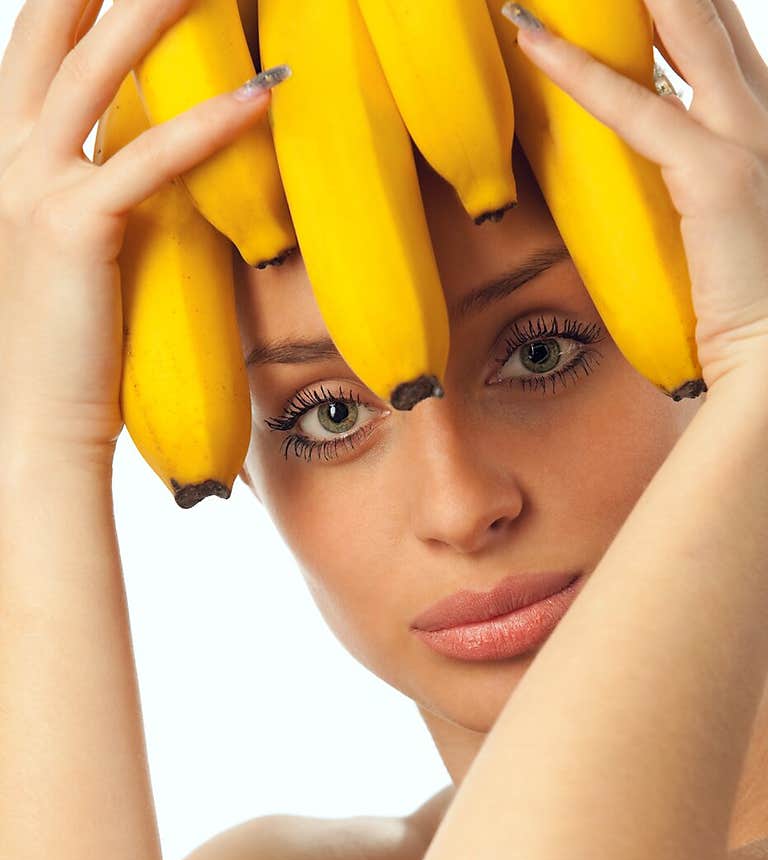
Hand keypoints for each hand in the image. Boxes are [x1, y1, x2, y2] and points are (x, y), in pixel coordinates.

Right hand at [0, 0, 277, 458]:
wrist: (36, 428)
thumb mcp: (74, 253)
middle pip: (49, 34)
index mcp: (6, 163)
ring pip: (92, 72)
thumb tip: (150, 157)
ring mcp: (30, 190)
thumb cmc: (67, 353)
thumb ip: (100, 193)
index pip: (36, 52)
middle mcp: (7, 162)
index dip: (70, 1)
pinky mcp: (74, 231)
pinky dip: (209, 122)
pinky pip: (150, 160)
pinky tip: (261, 90)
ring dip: (150, 11)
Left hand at [507, 0, 767, 396]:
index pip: (721, 34)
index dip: (675, 2)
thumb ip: (708, 189)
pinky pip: (634, 105)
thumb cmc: (759, 312)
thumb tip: (658, 187)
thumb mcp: (736, 231)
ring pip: (684, 24)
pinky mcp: (716, 173)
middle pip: (708, 10)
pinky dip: (577, 68)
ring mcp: (748, 138)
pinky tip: (533, 41)